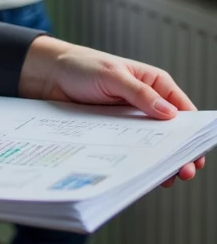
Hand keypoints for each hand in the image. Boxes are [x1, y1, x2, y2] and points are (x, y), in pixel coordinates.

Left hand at [18, 36, 205, 184]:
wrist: (48, 75)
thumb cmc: (81, 66)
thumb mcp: (112, 75)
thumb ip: (139, 94)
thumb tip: (169, 114)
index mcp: (154, 83)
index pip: (182, 110)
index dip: (192, 132)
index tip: (196, 152)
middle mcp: (146, 102)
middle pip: (171, 132)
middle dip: (179, 152)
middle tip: (183, 171)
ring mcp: (130, 119)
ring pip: (152, 144)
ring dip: (160, 161)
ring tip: (166, 178)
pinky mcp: (114, 131)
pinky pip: (131, 149)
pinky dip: (138, 161)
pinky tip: (141, 173)